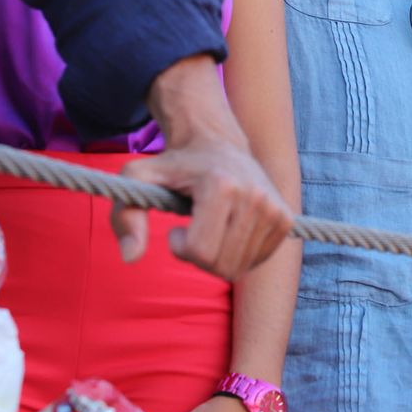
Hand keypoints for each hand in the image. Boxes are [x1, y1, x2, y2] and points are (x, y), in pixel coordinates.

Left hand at [113, 138, 293, 279]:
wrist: (218, 144)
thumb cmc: (175, 164)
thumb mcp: (138, 179)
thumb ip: (126, 216)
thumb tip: (130, 258)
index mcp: (222, 185)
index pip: (200, 251)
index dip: (179, 247)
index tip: (175, 229)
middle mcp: (254, 195)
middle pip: (221, 265)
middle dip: (198, 257)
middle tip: (192, 231)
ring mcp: (275, 208)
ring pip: (239, 268)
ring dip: (218, 257)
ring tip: (211, 229)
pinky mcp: (285, 219)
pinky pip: (257, 262)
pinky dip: (238, 255)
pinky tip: (229, 232)